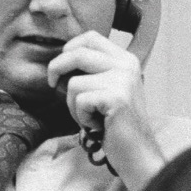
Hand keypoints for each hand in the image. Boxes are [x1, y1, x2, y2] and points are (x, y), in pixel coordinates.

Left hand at [46, 30, 164, 190]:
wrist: (137, 152)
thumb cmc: (116, 125)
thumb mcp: (107, 90)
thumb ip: (92, 72)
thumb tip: (58, 63)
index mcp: (126, 60)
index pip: (91, 37)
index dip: (69, 47)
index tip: (61, 65)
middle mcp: (126, 65)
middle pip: (78, 54)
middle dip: (57, 68)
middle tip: (53, 85)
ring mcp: (123, 80)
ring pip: (74, 83)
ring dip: (73, 105)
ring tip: (91, 117)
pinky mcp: (116, 97)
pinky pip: (80, 101)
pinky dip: (81, 117)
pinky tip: (97, 125)